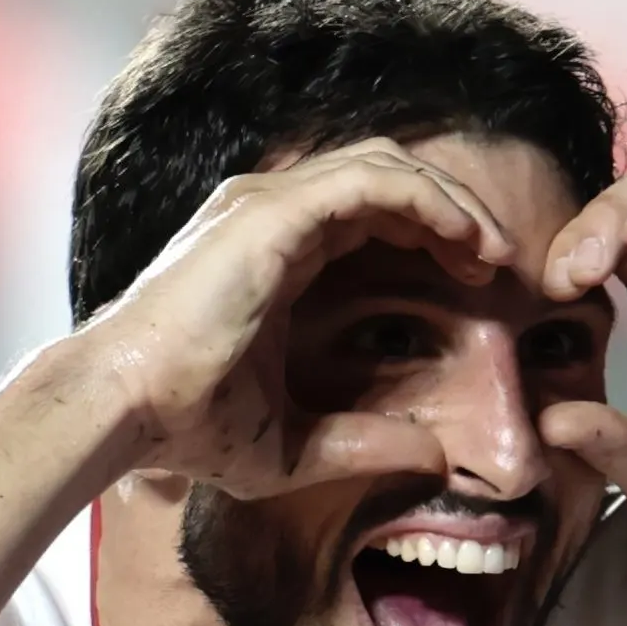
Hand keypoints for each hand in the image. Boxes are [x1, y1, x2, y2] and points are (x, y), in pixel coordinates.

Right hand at [67, 139, 521, 492]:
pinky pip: (373, 181)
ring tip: (494, 252)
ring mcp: (267, 205)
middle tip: (499, 263)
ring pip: (386, 167)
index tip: (481, 283)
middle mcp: (268, 214)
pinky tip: (466, 240)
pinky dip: (428, 200)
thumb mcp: (294, 446)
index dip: (433, 236)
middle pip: (387, 178)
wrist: (127, 411)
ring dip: (450, 202)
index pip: (370, 213)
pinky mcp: (272, 212)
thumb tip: (436, 458)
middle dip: (452, 212)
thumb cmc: (189, 429)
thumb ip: (365, 444)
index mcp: (274, 253)